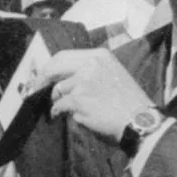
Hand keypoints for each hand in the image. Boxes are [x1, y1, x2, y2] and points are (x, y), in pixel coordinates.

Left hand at [25, 48, 155, 145]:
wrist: (140, 121)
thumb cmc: (128, 103)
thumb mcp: (112, 74)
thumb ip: (89, 71)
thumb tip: (61, 78)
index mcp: (99, 56)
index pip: (63, 56)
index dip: (48, 67)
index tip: (41, 77)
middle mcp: (90, 65)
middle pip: (53, 68)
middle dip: (41, 81)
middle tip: (35, 91)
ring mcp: (83, 82)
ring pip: (57, 92)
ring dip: (60, 103)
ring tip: (74, 110)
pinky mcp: (78, 100)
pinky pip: (59, 107)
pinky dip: (61, 114)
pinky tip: (75, 116)